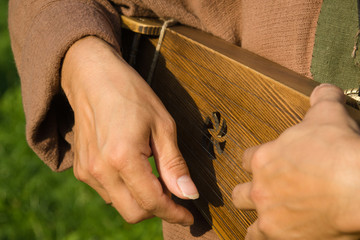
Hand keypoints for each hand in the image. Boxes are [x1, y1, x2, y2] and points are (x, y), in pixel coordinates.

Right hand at [61, 36, 198, 224]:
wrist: (93, 77)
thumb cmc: (131, 94)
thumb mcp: (162, 125)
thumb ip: (174, 164)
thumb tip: (189, 194)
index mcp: (123, 158)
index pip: (153, 202)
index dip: (174, 213)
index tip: (189, 216)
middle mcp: (100, 170)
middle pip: (134, 213)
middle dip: (158, 211)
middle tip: (176, 198)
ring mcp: (87, 171)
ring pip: (120, 205)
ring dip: (142, 201)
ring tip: (156, 179)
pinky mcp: (81, 169)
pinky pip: (107, 193)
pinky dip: (126, 191)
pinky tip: (136, 172)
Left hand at [232, 84, 359, 238]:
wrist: (359, 186)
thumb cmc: (340, 150)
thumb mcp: (329, 115)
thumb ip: (321, 99)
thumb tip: (322, 89)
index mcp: (265, 158)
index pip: (248, 159)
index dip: (256, 162)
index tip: (266, 165)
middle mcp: (260, 187)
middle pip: (241, 191)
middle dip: (250, 192)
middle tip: (265, 193)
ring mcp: (267, 213)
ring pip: (246, 216)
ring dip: (255, 216)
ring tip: (267, 218)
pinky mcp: (279, 235)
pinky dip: (261, 238)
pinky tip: (274, 235)